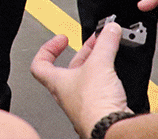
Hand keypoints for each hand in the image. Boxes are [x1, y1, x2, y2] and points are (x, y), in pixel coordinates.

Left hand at [30, 20, 131, 138]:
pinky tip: (117, 73)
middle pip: (71, 69)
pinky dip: (107, 79)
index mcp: (57, 83)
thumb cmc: (94, 106)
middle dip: (85, 53)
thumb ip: (105, 43)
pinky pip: (100, 90)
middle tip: (96, 42)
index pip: (40, 64)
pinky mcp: (98, 110)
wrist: (111, 128)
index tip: (61, 39)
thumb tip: (110, 29)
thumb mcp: (99, 63)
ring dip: (97, 64)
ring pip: (87, 79)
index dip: (48, 49)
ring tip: (108, 53)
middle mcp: (67, 95)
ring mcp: (83, 104)